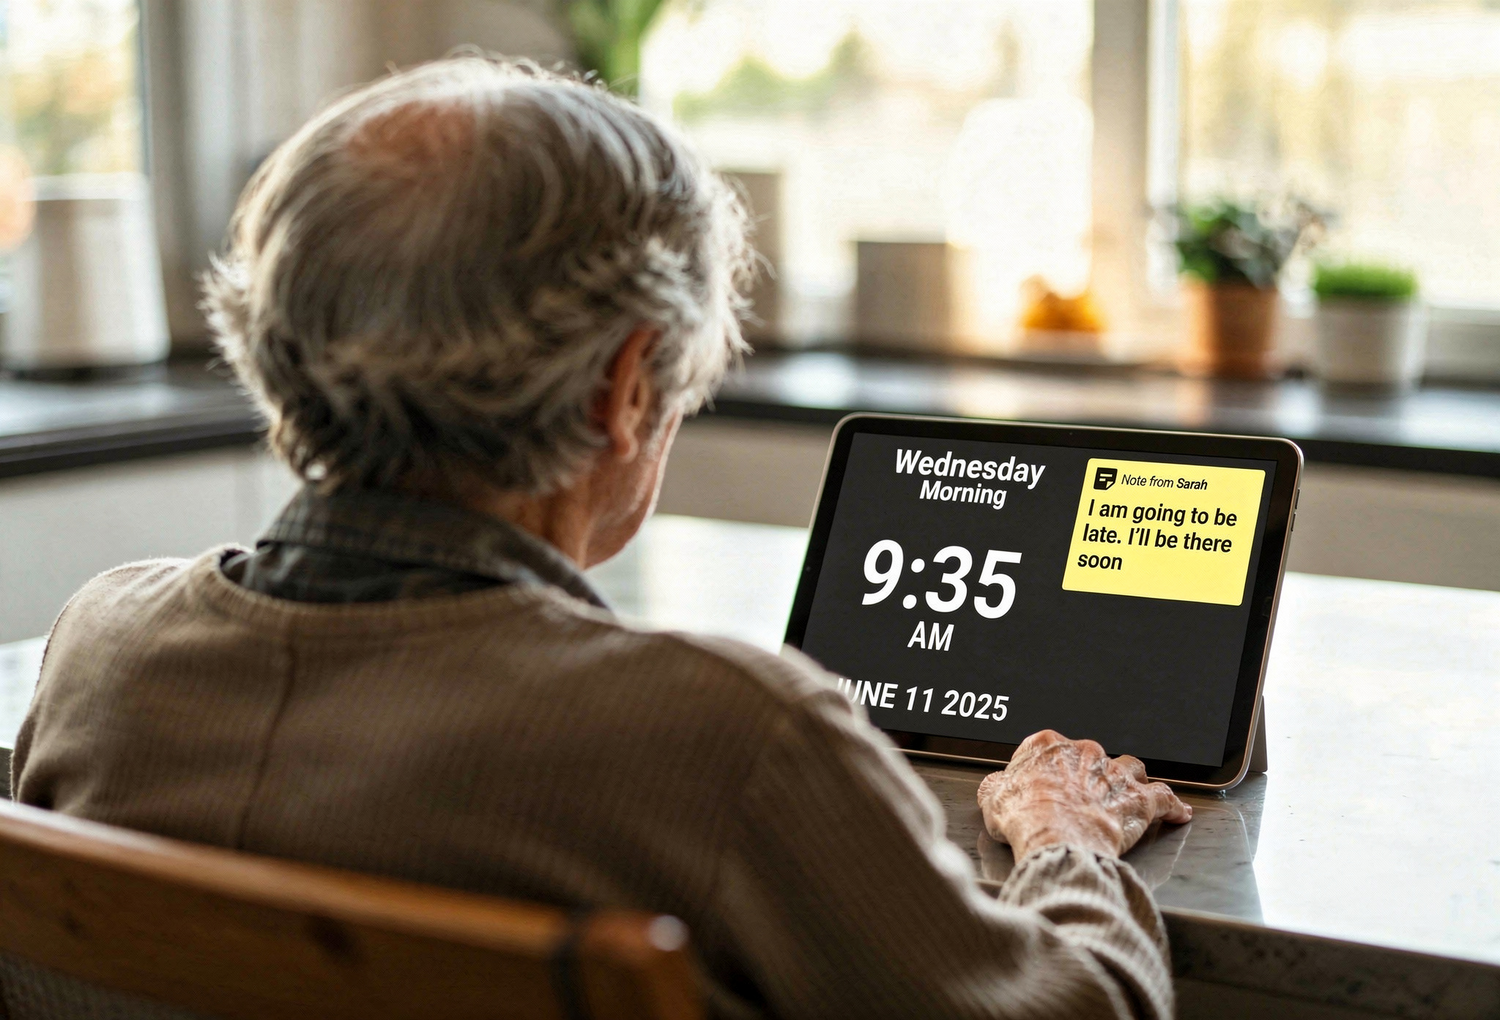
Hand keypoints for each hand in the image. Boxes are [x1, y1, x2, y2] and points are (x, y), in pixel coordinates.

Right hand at [977, 730, 1191, 860]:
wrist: (1056, 838)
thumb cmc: (1024, 818)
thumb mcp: (992, 799)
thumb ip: (997, 787)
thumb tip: (998, 788)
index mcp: (1047, 745)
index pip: (1045, 749)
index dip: (1042, 770)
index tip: (1039, 786)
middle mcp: (1084, 752)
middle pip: (1090, 757)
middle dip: (1086, 774)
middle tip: (1077, 797)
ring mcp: (1113, 774)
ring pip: (1130, 768)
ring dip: (1130, 779)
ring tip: (1129, 791)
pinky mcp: (1137, 800)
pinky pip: (1163, 798)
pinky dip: (1171, 806)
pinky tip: (1177, 812)